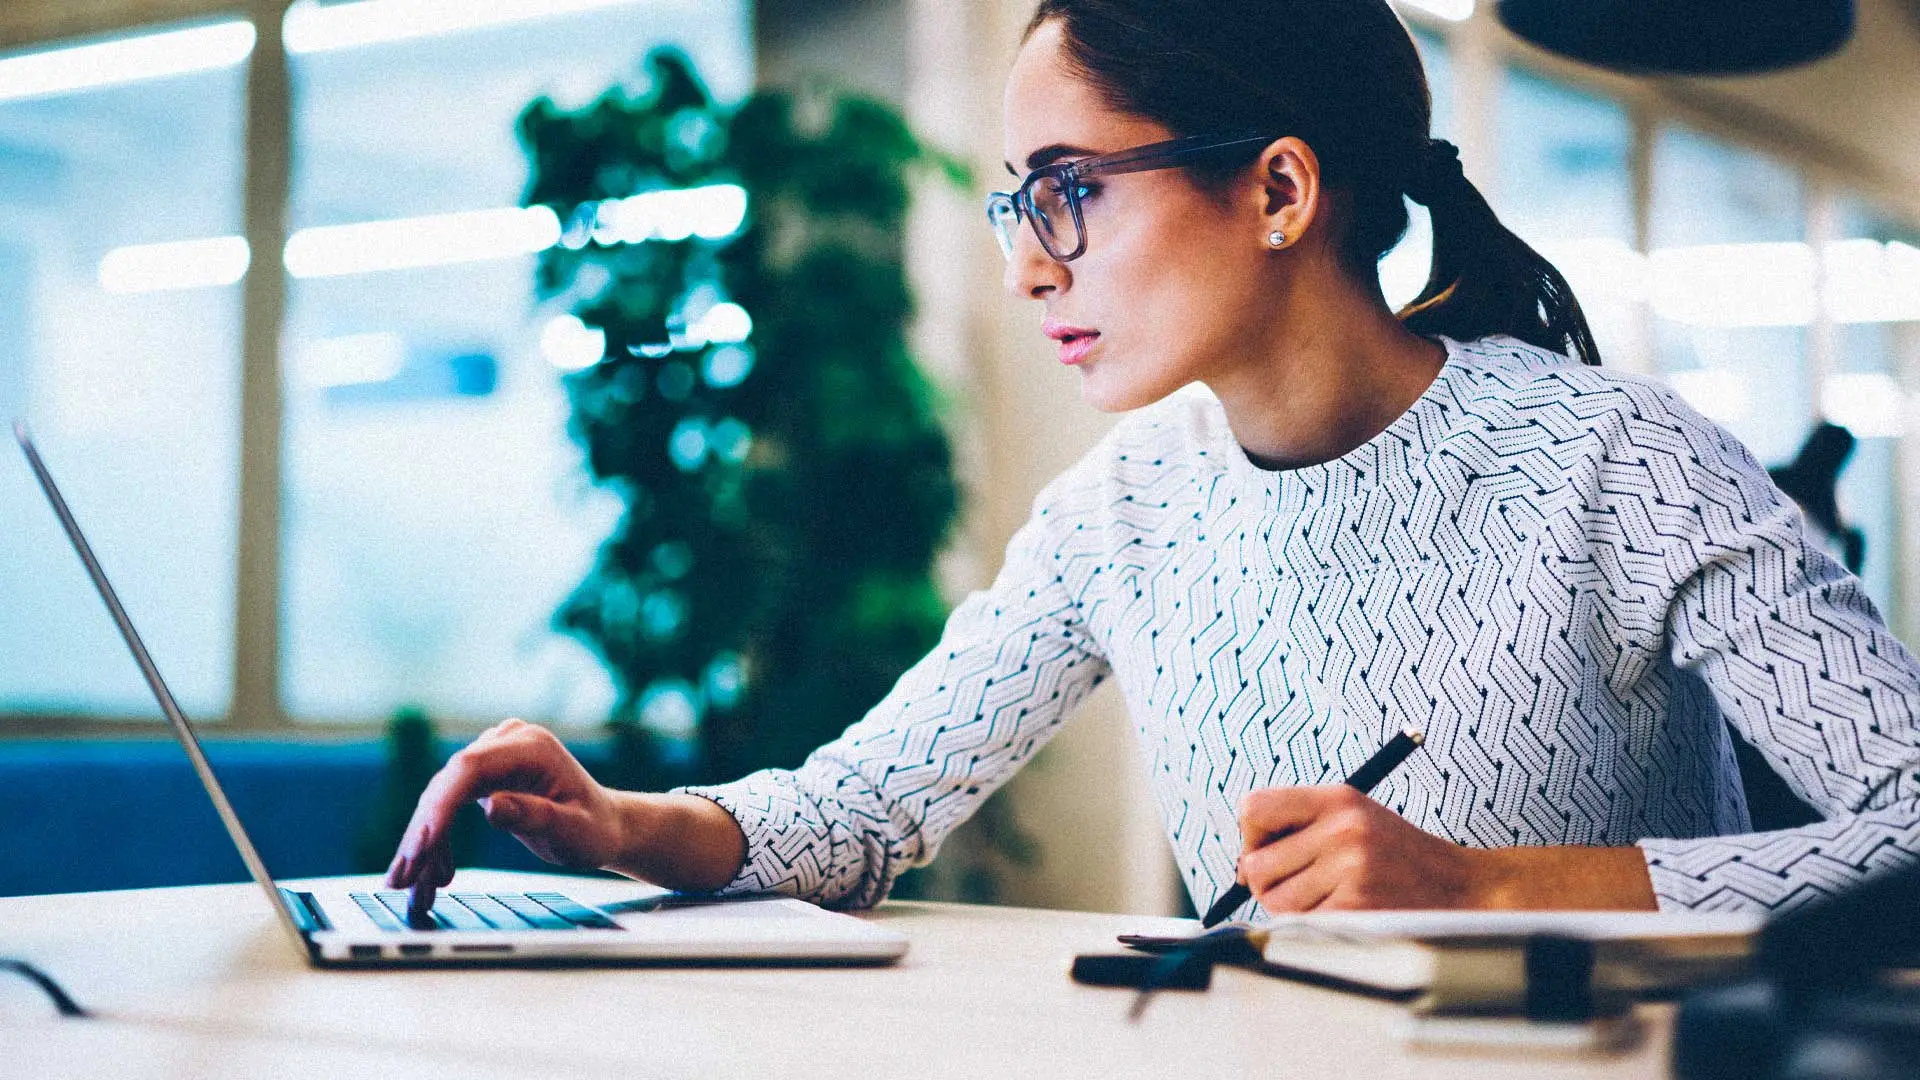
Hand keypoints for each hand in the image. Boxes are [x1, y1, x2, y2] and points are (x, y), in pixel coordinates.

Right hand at [385, 719, 630, 919]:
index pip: (470, 768)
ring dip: (423, 845)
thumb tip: (491, 806)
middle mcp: (507, 742)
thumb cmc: (595, 828)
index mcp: (531, 747)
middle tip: (402, 879)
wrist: (605, 826)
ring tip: (410, 887)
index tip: (422, 845)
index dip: (441, 806)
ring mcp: (494, 756)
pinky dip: (438, 842)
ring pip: (442, 798)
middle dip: (422, 835)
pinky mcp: (485, 775)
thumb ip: (535, 816)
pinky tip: (433, 875)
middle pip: (448, 784)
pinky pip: (449, 806)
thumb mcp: (573, 830)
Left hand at [1235, 784, 1480, 911]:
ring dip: (1292, 909)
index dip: (1251, 835)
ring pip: (1273, 901)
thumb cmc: (1395, 856)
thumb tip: (1242, 868)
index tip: (1270, 849)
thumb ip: (1299, 828)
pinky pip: (1300, 926)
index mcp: (1337, 799)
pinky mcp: (1357, 909)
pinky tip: (1346, 913)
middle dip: (1269, 882)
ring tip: (1331, 898)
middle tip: (1302, 884)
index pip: (1254, 807)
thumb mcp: (1353, 817)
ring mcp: (1350, 870)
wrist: (1460, 887)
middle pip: (1255, 865)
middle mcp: (1342, 830)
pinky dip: (1314, 927)